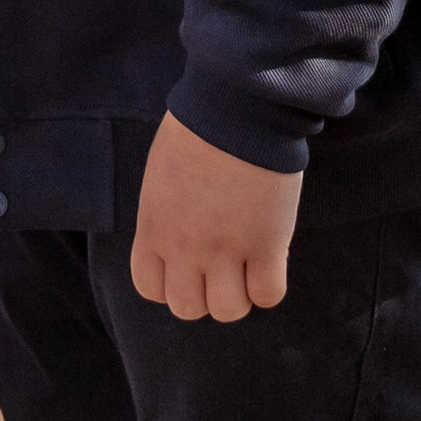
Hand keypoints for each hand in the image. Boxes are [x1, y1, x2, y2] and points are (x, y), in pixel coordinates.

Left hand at [130, 113, 301, 323]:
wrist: (236, 109)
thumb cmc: (196, 128)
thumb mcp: (161, 175)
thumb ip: (164, 213)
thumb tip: (177, 231)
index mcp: (154, 229)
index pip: (150, 288)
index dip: (171, 283)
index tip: (188, 266)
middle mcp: (184, 249)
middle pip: (188, 308)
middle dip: (204, 294)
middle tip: (220, 267)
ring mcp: (226, 251)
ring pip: (228, 310)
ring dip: (238, 294)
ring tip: (247, 266)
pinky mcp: (266, 246)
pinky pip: (268, 294)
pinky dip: (269, 286)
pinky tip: (270, 259)